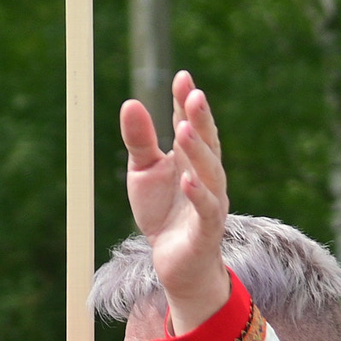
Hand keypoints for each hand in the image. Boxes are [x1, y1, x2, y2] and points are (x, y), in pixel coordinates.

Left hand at [119, 71, 231, 330]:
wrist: (176, 264)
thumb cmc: (163, 214)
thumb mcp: (144, 172)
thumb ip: (140, 140)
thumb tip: (130, 102)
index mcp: (191, 159)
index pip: (191, 124)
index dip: (186, 102)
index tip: (182, 77)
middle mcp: (207, 176)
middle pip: (207, 143)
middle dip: (200, 119)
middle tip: (193, 94)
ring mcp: (211, 202)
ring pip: (210, 172)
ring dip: (198, 151)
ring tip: (184, 129)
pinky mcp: (207, 229)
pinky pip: (207, 209)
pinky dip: (198, 194)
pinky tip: (187, 179)